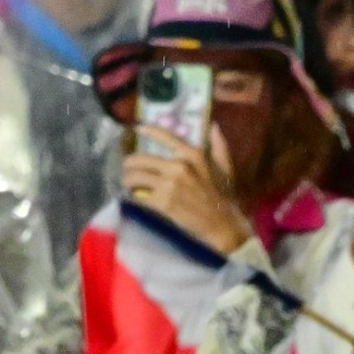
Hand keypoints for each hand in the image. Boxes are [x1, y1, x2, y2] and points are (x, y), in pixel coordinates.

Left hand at [119, 128, 252, 257]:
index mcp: (193, 155)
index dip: (148, 131)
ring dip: (128, 181)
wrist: (223, 227)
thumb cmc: (224, 199)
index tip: (138, 129)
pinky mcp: (163, 202)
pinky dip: (134, 196)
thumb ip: (219, 146)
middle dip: (130, 165)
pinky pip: (138, 195)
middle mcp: (178, 166)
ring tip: (129, 185)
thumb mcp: (225, 169)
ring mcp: (169, 184)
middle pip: (140, 159)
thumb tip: (214, 126)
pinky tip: (135, 198)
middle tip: (128, 171)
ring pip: (135, 177)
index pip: (165, 136)